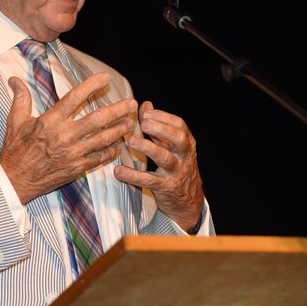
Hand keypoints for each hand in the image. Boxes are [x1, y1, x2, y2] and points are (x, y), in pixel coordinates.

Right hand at [0, 72, 137, 203]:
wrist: (14, 181)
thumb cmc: (15, 150)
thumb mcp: (15, 121)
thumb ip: (20, 98)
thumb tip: (14, 79)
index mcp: (51, 121)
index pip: (75, 97)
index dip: (92, 86)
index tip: (105, 77)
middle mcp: (65, 135)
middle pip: (97, 119)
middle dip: (117, 110)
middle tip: (132, 103)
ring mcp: (73, 153)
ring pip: (102, 139)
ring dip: (119, 130)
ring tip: (131, 122)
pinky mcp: (76, 168)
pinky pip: (98, 158)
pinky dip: (110, 152)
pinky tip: (119, 146)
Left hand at [114, 101, 203, 232]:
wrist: (187, 201)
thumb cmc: (176, 166)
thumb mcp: (171, 146)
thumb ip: (158, 126)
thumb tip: (146, 104)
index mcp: (186, 143)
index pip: (179, 125)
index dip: (163, 117)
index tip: (146, 112)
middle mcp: (184, 156)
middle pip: (178, 139)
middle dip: (161, 129)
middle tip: (144, 124)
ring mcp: (176, 172)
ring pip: (165, 158)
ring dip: (147, 148)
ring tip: (131, 141)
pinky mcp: (166, 188)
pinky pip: (149, 181)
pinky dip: (133, 176)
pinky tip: (119, 171)